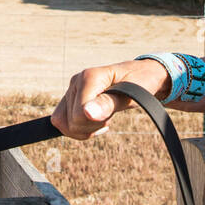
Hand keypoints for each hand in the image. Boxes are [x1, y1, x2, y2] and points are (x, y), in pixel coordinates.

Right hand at [50, 59, 169, 139]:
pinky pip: (62, 120)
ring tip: (103, 117)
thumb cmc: (140, 83)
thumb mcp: (131, 94)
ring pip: (62, 123)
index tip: (111, 117)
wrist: (141, 76)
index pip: (77, 115)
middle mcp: (76, 81)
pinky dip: (78, 128)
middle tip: (109, 116)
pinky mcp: (71, 97)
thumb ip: (108, 103)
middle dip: (89, 127)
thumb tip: (87, 113)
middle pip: (68, 122)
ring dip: (83, 129)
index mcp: (88, 77)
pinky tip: (95, 121)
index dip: (94, 123)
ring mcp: (72, 89)